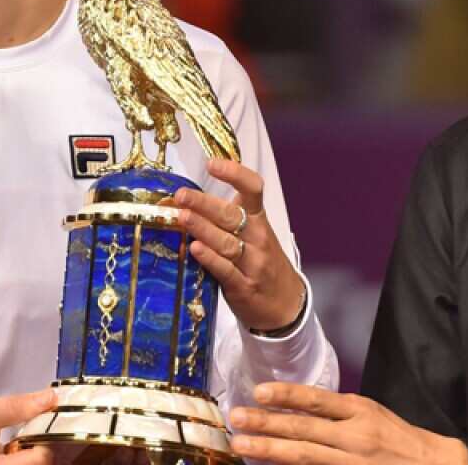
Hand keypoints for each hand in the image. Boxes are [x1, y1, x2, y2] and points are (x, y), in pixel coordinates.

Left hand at [175, 159, 305, 331]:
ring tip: (182, 217)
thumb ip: (225, 218)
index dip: (234, 174)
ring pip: (226, 242)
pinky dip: (209, 259)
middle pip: (231, 215)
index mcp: (259, 219)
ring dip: (202, 228)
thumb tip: (185, 201)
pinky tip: (194, 248)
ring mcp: (252, 263)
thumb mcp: (253, 234)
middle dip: (204, 203)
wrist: (286, 303)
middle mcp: (258, 237)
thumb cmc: (261, 262)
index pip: (252, 189)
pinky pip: (225, 270)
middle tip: (181, 195)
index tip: (212, 164)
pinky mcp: (243, 286)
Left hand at [228, 383, 467, 464]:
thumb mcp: (371, 413)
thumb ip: (337, 410)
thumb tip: (296, 406)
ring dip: (270, 449)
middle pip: (304, 430)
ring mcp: (351, 463)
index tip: (259, 392)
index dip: (288, 395)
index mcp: (360, 411)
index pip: (318, 400)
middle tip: (237, 418)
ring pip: (304, 456)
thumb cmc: (398, 438)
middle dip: (267, 424)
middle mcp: (354, 437)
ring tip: (243, 443)